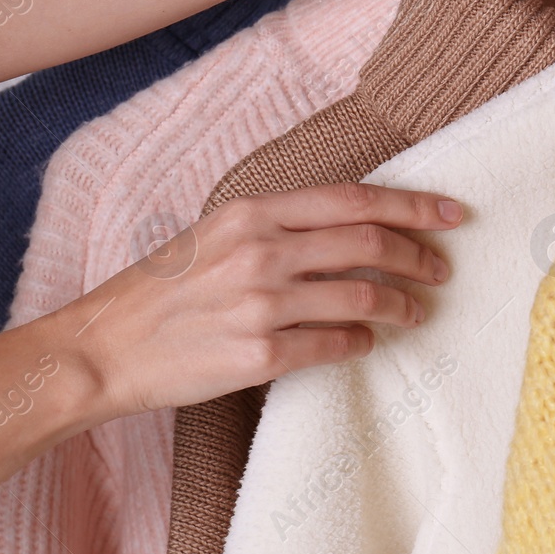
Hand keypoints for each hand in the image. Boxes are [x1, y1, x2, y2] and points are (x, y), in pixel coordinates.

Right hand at [56, 183, 461, 419]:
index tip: (451, 213)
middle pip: (370, 243)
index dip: (413, 205)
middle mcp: (261, 250)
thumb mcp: (216, 232)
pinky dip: (362, 342)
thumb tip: (352, 222)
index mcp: (253, 212)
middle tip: (440, 269)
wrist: (102, 348)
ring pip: (362, 296)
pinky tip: (367, 341)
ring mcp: (261, 303)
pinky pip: (335, 344)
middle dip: (418, 255)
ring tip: (415, 311)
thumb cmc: (161, 289)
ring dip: (401, 304)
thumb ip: (278, 223)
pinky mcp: (258, 354)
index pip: (355, 199)